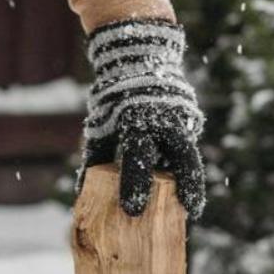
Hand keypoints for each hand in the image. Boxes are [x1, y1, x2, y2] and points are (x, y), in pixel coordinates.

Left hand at [79, 19, 205, 217]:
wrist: (139, 60)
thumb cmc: (113, 102)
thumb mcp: (99, 127)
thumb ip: (94, 159)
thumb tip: (81, 195)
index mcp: (137, 121)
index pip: (137, 157)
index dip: (135, 184)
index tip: (132, 211)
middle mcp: (165, 120)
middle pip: (183, 158)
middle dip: (186, 186)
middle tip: (189, 213)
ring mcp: (181, 119)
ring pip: (191, 156)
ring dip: (192, 182)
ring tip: (192, 209)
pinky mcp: (190, 122)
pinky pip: (187, 152)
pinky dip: (185, 173)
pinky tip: (183, 195)